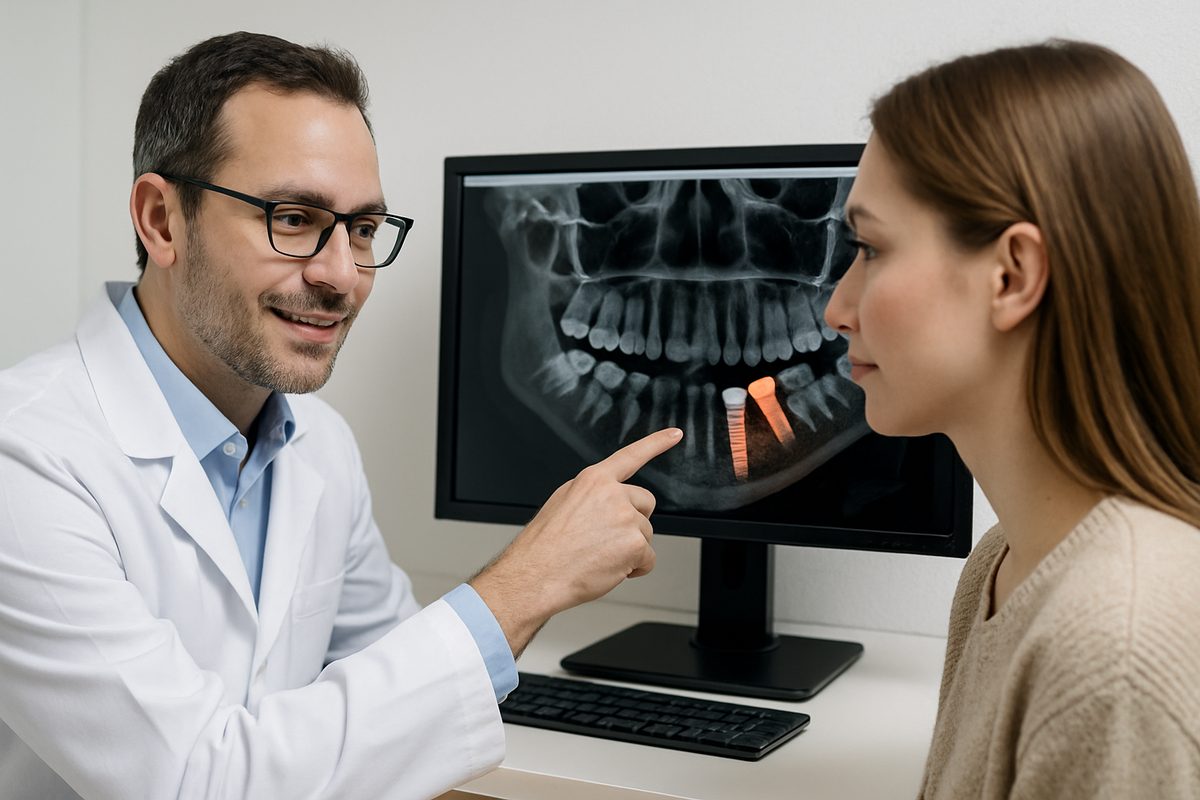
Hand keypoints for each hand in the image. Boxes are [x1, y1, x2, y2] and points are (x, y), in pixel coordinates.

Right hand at [470, 427, 682, 656]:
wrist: (535, 575)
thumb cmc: (545, 546)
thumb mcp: (563, 503)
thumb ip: (593, 495)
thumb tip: (612, 501)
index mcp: (593, 480)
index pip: (631, 455)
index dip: (657, 443)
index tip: (675, 434)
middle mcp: (612, 494)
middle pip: (645, 504)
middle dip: (634, 522)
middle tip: (607, 538)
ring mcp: (626, 518)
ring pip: (645, 534)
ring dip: (629, 549)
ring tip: (598, 556)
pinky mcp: (635, 544)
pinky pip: (648, 559)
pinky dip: (634, 569)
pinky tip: (609, 569)